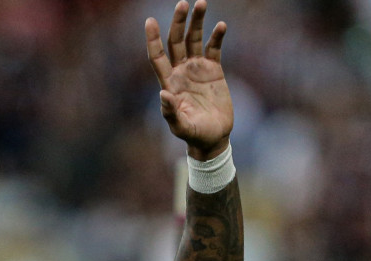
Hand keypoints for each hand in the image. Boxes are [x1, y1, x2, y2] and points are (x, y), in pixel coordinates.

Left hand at [146, 0, 232, 159]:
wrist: (213, 137)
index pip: (157, 56)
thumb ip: (170, 112)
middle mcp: (180, 72)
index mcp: (169, 82)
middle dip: (178, 22)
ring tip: (201, 3)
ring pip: (194, 40)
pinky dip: (216, 36)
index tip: (149, 20)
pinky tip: (221, 26)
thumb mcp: (181, 127)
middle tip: (183, 3)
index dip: (152, 39)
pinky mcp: (213, 70)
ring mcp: (196, 69)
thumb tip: (162, 94)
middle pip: (176, 41)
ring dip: (197, 22)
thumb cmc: (194, 134)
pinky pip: (213, 48)